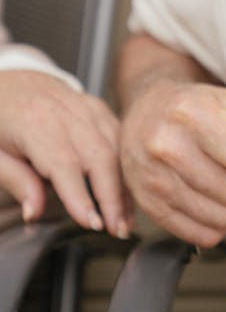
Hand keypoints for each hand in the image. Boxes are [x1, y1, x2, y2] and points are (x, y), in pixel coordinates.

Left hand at [0, 70, 128, 236]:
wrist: (10, 82)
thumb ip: (14, 179)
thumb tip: (33, 211)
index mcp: (35, 121)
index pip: (63, 163)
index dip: (79, 195)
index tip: (92, 222)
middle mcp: (67, 111)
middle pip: (100, 155)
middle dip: (112, 196)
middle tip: (116, 229)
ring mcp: (87, 108)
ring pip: (117, 148)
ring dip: (124, 187)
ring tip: (125, 220)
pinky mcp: (100, 109)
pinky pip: (121, 139)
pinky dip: (127, 169)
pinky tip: (127, 195)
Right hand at [120, 79, 225, 246]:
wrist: (144, 116)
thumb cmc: (192, 110)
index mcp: (191, 114)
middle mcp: (167, 146)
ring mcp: (154, 178)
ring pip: (219, 216)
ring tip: (219, 183)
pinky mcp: (149, 205)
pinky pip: (199, 234)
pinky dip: (212, 224)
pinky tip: (208, 201)